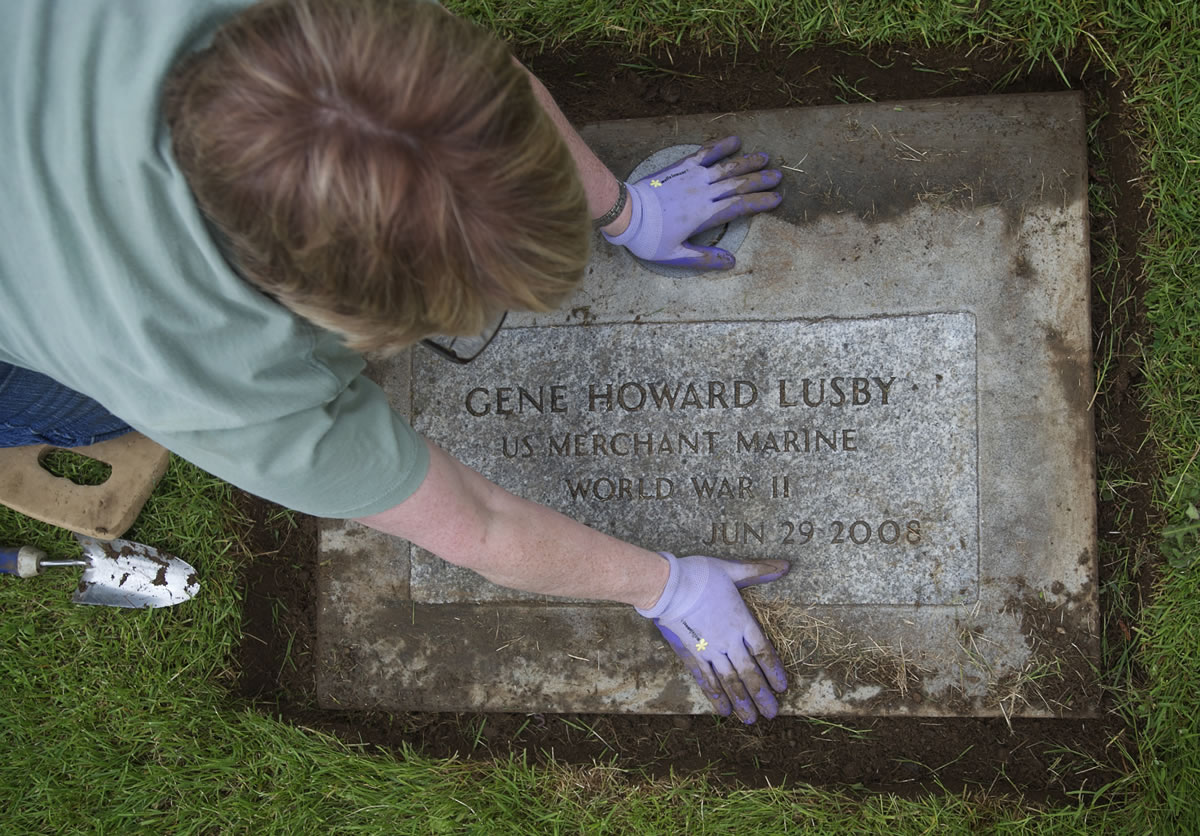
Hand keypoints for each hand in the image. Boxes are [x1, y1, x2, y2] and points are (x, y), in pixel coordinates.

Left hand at [603, 136, 781, 269]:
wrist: (627, 213)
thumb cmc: (649, 238)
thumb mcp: (675, 256)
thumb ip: (704, 258)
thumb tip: (731, 262)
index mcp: (704, 215)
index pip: (740, 206)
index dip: (760, 202)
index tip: (776, 199)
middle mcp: (703, 193)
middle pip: (738, 184)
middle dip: (760, 180)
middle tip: (778, 177)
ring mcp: (693, 178)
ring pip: (727, 167)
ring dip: (747, 162)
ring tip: (764, 158)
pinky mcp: (681, 167)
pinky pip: (705, 154)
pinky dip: (721, 146)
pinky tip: (735, 141)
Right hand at [637, 552, 788, 722]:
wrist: (668, 586)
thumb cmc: (700, 575)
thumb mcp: (732, 569)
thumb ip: (759, 571)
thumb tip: (786, 566)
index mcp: (741, 621)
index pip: (763, 651)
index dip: (774, 670)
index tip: (782, 687)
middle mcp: (729, 641)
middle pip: (749, 673)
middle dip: (761, 695)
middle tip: (771, 714)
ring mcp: (710, 650)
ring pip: (729, 681)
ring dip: (741, 701)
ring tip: (750, 720)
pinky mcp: (692, 654)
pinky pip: (706, 679)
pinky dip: (715, 696)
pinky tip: (723, 710)